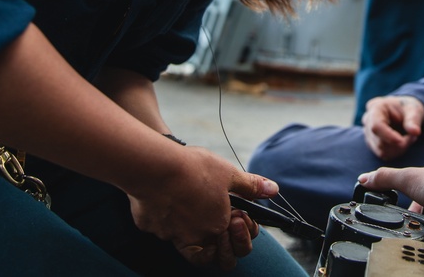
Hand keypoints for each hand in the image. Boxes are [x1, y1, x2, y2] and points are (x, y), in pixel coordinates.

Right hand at [127, 146, 275, 269]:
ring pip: (186, 245)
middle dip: (224, 243)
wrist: (155, 166)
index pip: (237, 246)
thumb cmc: (194, 169)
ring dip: (195, 232)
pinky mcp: (151, 226)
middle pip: (214, 257)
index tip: (238, 213)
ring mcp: (170, 235)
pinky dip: (167, 218)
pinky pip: (162, 228)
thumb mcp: (229, 174)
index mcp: (217, 227)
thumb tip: (273, 190)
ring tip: (198, 208)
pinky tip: (169, 198)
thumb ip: (250, 186)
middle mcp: (195, 238)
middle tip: (224, 218)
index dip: (241, 231)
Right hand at [361, 95, 423, 159]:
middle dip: (400, 143)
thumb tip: (416, 132)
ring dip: (399, 149)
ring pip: (382, 151)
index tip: (402, 141)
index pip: (376, 126)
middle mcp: (368, 121)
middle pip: (379, 142)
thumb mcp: (414, 110)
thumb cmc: (407, 108)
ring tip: (410, 137)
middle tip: (414, 135)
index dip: (388, 136)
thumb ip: (413, 120)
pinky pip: (384, 155)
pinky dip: (397, 152)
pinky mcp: (372, 144)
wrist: (403, 111)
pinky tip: (403, 142)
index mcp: (376, 108)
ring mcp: (368, 134)